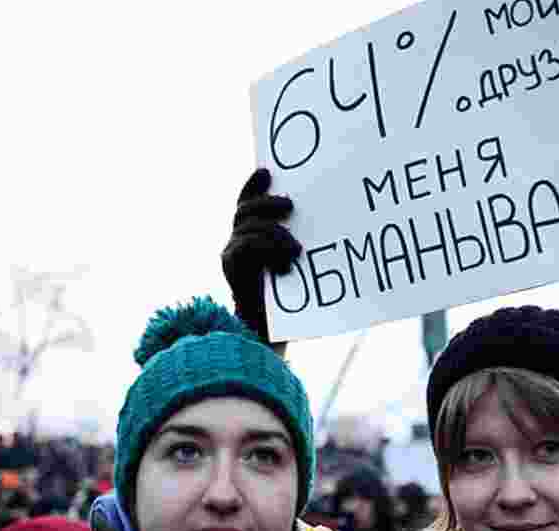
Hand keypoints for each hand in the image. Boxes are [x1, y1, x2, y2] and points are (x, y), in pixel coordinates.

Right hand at [222, 169, 301, 340]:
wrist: (272, 331)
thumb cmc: (291, 295)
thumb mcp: (296, 261)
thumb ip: (296, 240)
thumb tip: (326, 213)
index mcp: (251, 233)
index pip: (247, 201)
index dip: (253, 185)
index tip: (267, 171)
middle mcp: (236, 240)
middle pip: (245, 210)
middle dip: (267, 203)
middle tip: (290, 205)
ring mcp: (231, 254)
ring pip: (247, 228)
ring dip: (274, 233)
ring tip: (295, 247)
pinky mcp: (231, 269)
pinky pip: (246, 248)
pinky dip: (267, 249)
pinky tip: (285, 261)